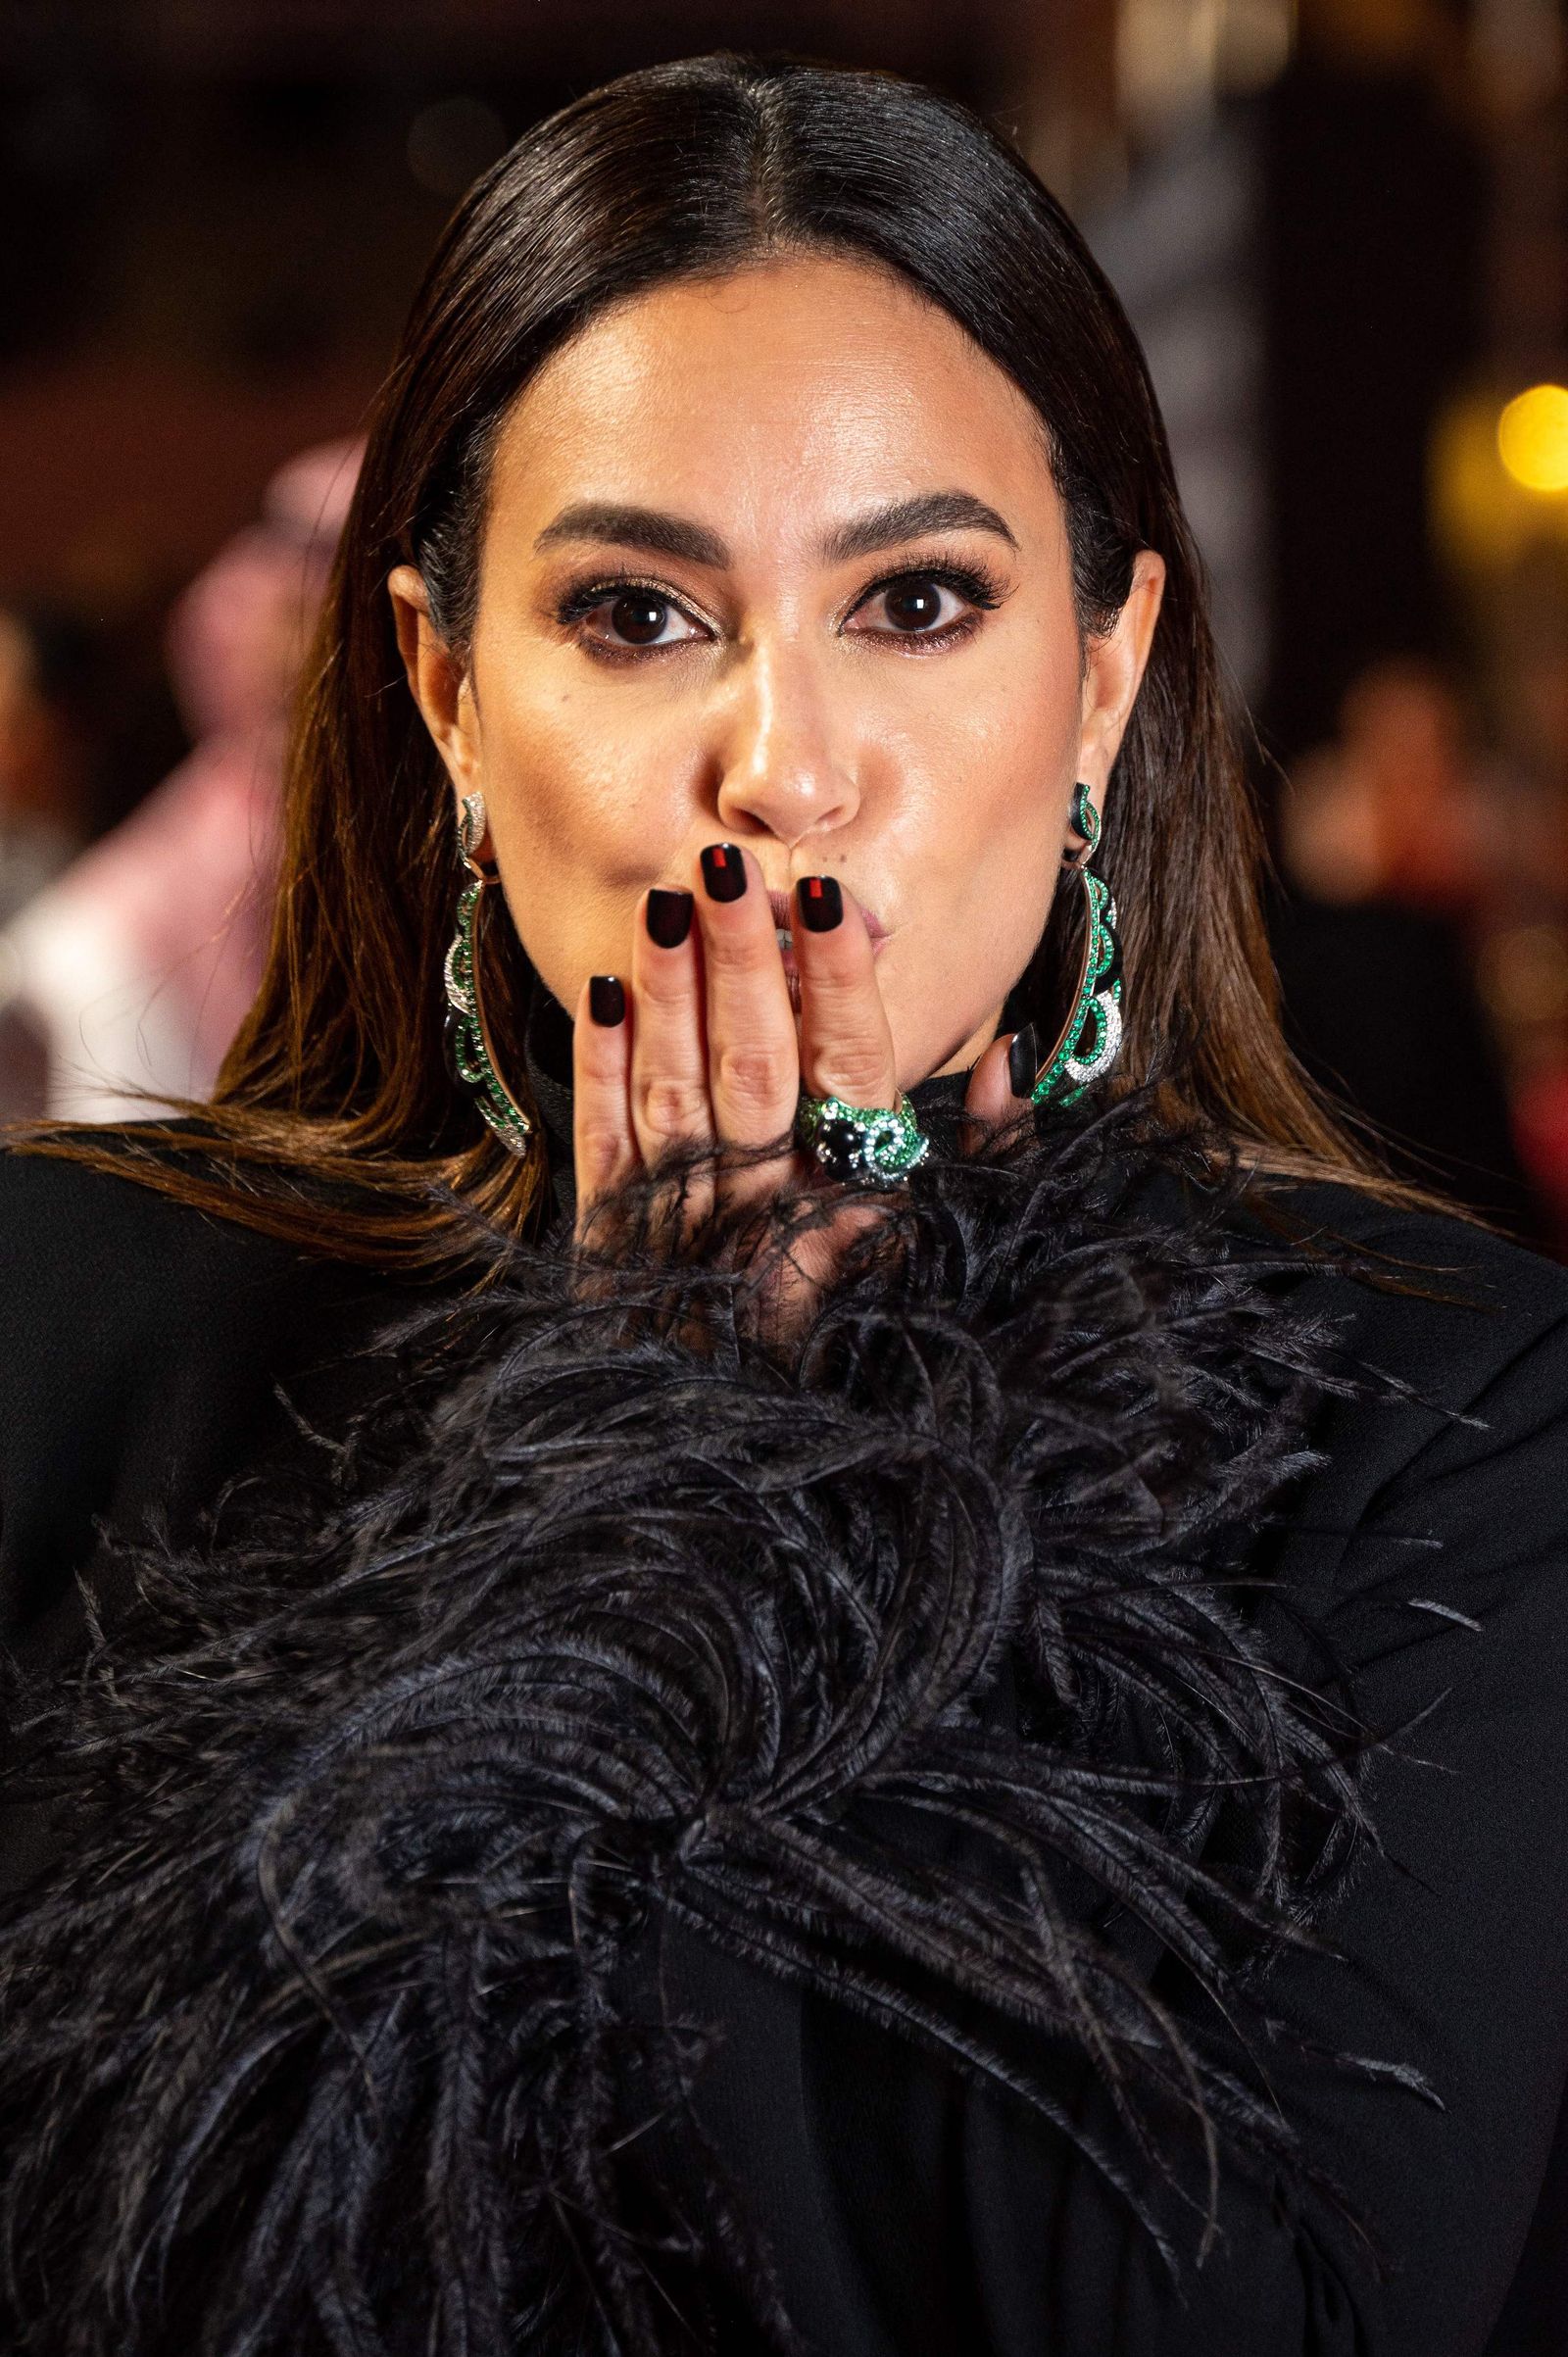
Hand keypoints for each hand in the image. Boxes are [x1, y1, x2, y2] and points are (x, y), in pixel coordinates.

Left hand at [569, 840, 1026, 1343]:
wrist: (734, 1423)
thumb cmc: (850, 1311)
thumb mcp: (939, 1237)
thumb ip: (985, 1152)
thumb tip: (1006, 1061)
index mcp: (853, 1192)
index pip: (848, 1066)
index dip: (836, 981)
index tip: (826, 897)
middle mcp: (769, 1202)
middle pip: (755, 1062)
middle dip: (742, 959)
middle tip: (728, 866)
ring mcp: (685, 1218)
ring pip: (674, 1087)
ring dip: (670, 990)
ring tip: (668, 897)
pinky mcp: (613, 1234)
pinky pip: (604, 1137)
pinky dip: (600, 1063)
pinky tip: (604, 988)